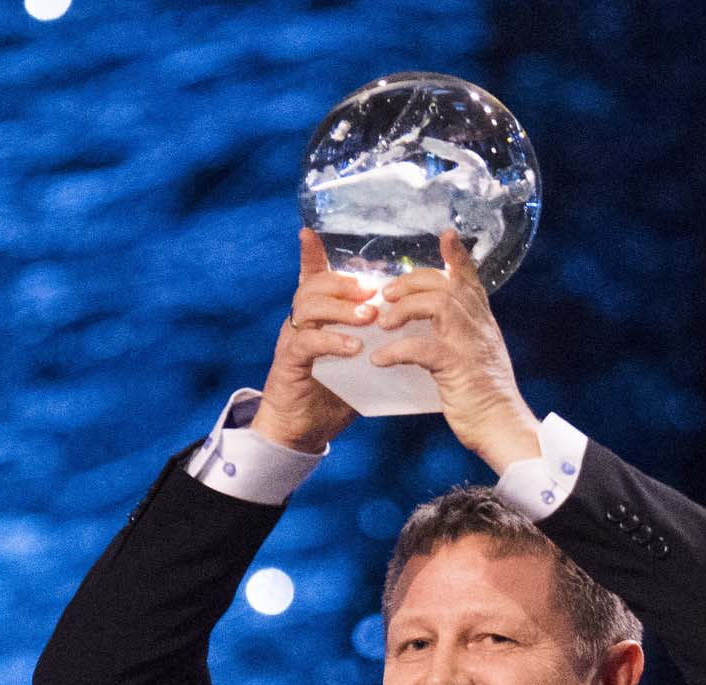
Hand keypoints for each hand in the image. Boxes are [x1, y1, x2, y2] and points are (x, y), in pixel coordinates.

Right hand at [253, 229, 370, 452]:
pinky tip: (354, 347)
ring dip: (341, 308)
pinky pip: (307, 340)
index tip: (309, 233)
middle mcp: (300, 322)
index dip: (310, 254)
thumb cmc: (332, 395)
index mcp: (316, 317)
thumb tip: (416, 327)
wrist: (300, 430)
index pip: (311, 277)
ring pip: (308, 305)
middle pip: (314, 284)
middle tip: (373, 292)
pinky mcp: (289, 362)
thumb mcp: (361, 362)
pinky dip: (332, 340)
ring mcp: (292, 340)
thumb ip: (378, 342)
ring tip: (368, 318)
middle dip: (344, 282)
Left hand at [373, 229, 540, 472]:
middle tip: (385, 295)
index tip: (446, 235)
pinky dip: (396, 351)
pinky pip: (421, 348)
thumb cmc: (482, 395)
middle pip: (445, 284)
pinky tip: (378, 360)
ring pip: (436, 305)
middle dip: (411, 283)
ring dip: (404, 309)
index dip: (458, 256)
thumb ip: (461, 334)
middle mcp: (478, 324)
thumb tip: (436, 325)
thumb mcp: (475, 355)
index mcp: (481, 320)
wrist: (501, 426)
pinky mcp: (456, 366)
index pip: (470, 278)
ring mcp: (469, 343)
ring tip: (382, 324)